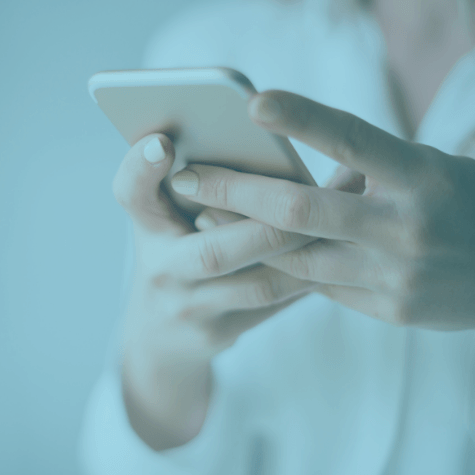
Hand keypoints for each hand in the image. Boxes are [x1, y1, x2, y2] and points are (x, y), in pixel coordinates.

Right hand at [112, 132, 315, 448]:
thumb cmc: (176, 251)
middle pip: (214, 251)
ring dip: (305, 254)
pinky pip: (273, 304)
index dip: (141, 167)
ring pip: (258, 284)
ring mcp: (187, 308)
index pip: (131, 191)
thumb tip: (265, 139)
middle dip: (273, 226)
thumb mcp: (169, 216)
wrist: (159, 335)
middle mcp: (159, 269)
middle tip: (318, 196)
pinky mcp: (215, 335)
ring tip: (343, 223)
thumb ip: (198, 183)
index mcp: (144, 224)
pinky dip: (308, 278)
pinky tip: (339, 255)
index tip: (164, 143)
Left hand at [169, 90, 474, 340]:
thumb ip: (378, 170)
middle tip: (183, 175)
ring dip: (243, 235)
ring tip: (199, 212)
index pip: (356, 140)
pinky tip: (250, 249)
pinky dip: (285, 264)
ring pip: (297, 256)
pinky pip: (320, 285)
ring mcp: (397, 275)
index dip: (304, 120)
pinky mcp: (389, 309)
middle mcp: (408, 227)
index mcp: (427, 176)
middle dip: (234, 191)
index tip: (253, 102)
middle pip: (302, 210)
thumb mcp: (441, 173)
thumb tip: (307, 168)